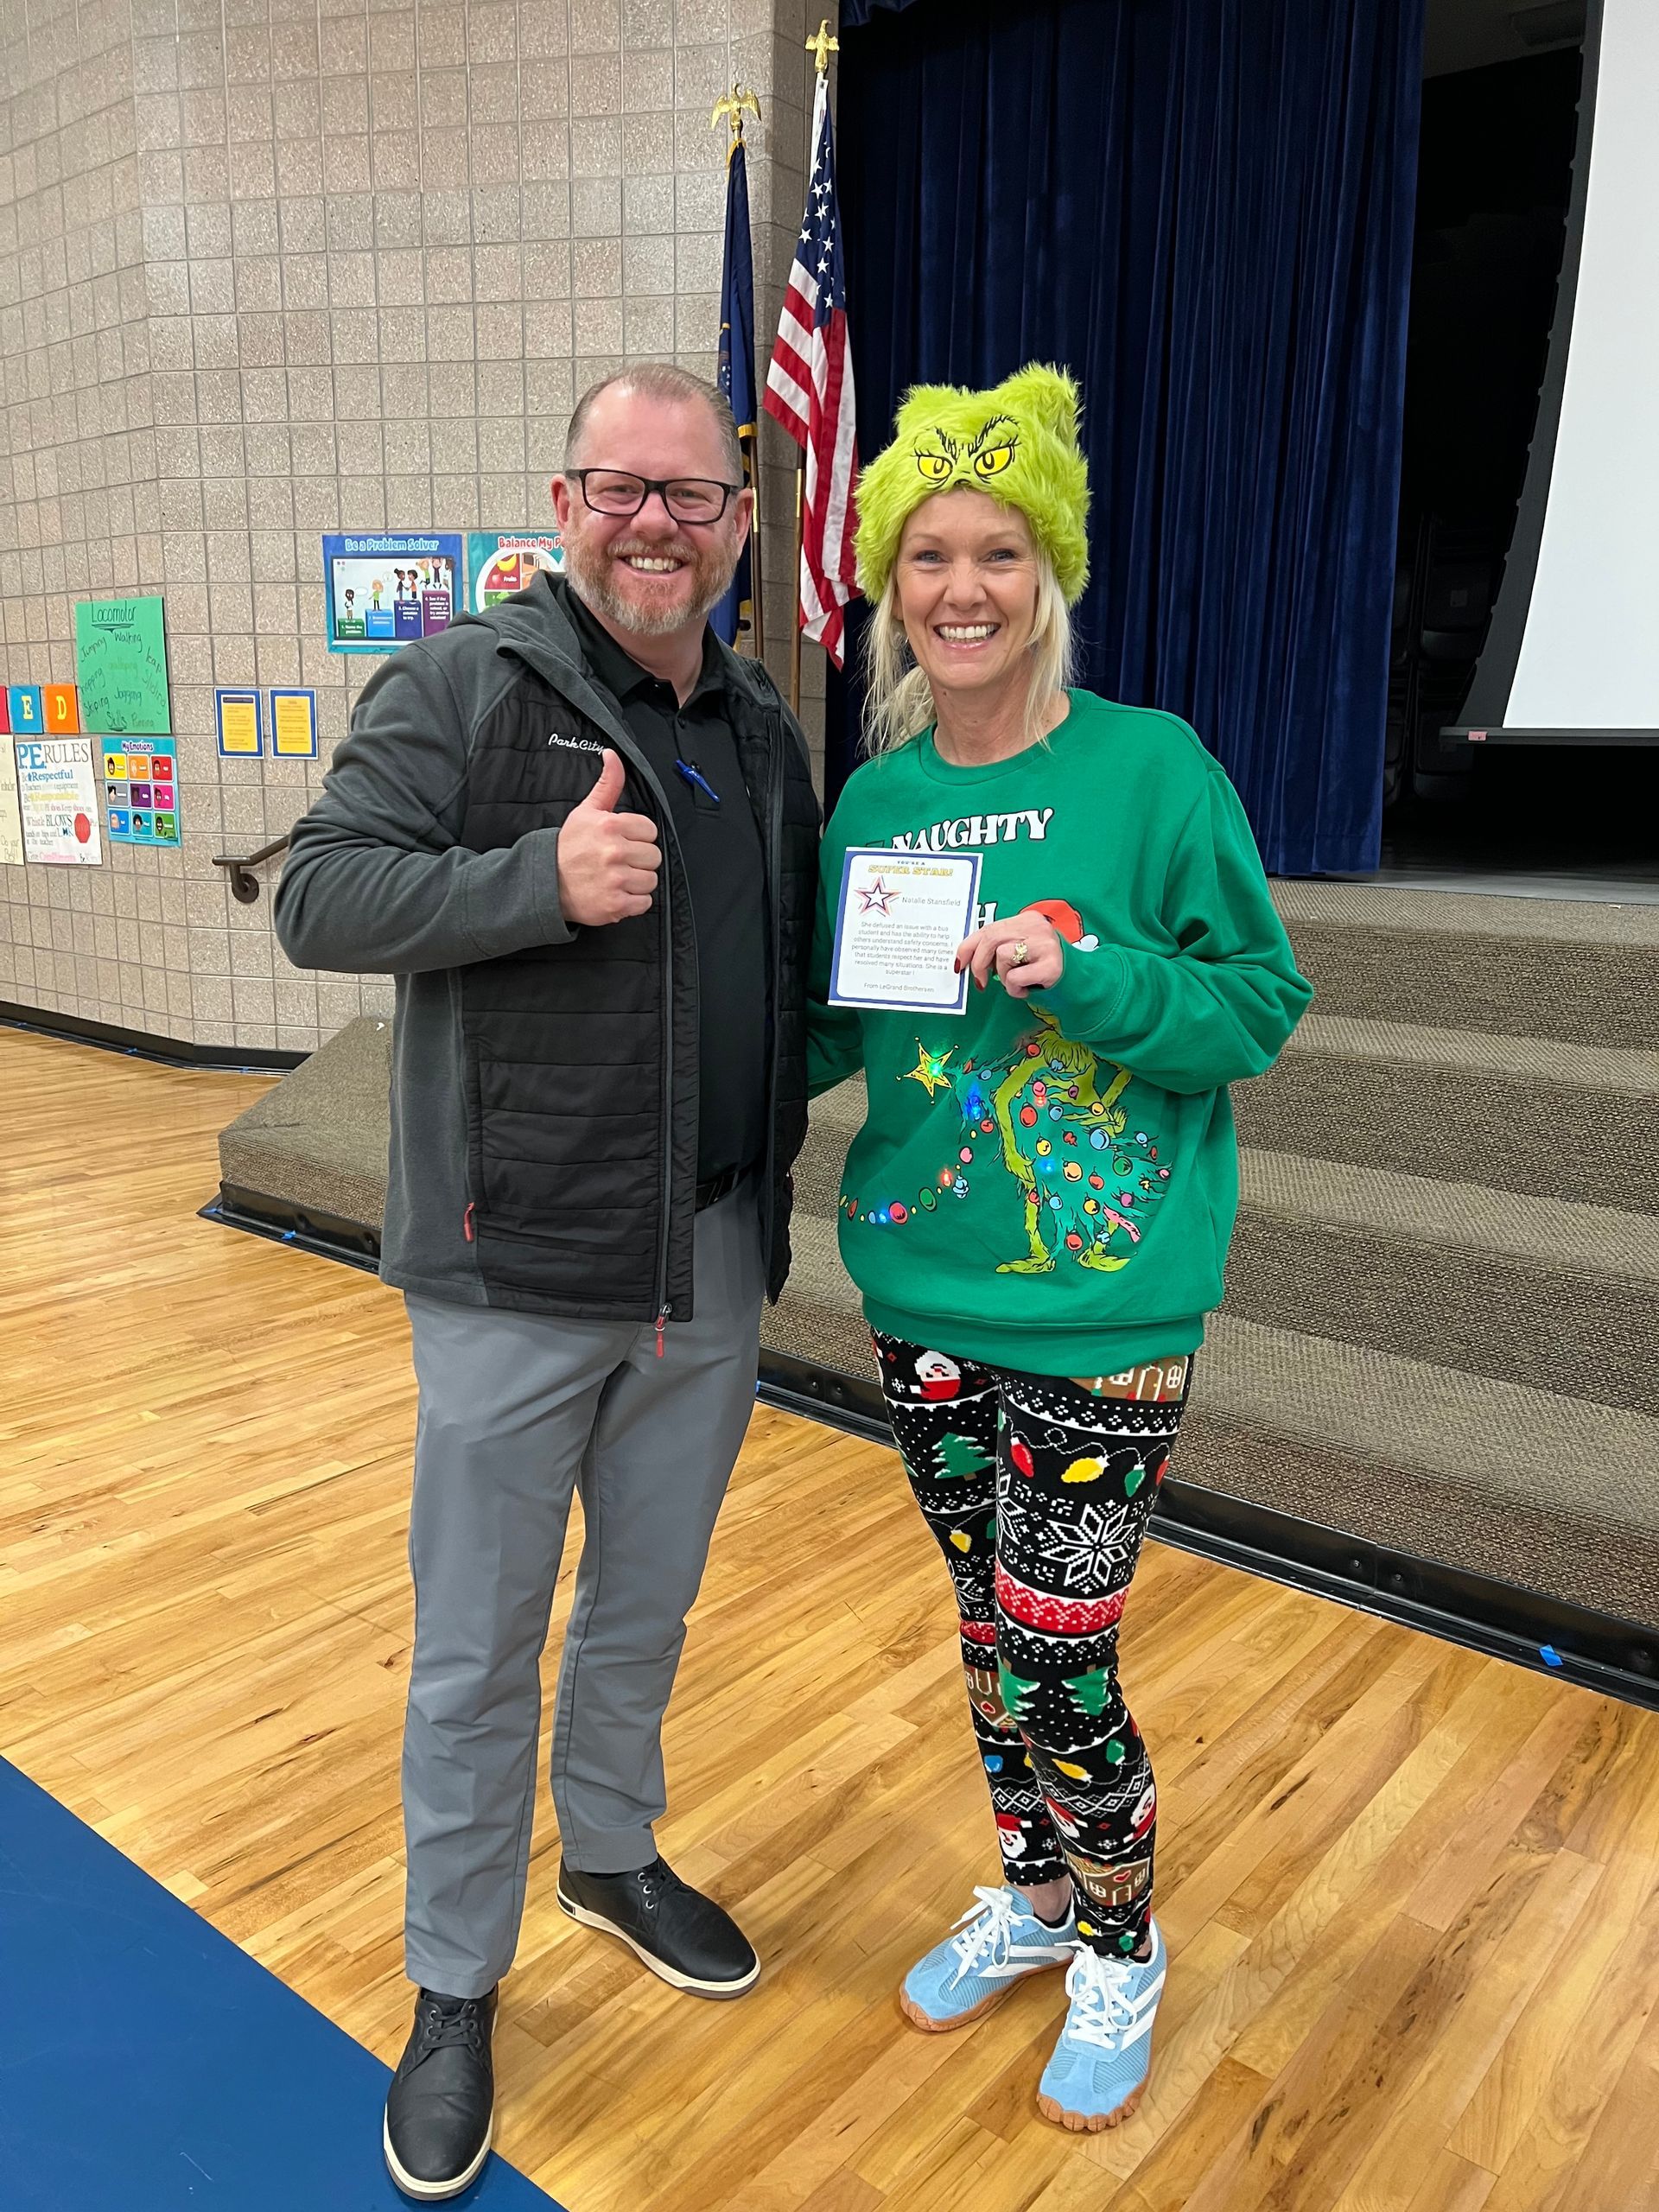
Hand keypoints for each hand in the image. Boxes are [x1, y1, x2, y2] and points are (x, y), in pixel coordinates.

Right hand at [555, 749, 661, 925]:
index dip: (638, 837)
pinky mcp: (616, 904)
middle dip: (639, 859)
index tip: (623, 841)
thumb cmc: (569, 847)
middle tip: (619, 861)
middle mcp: (614, 852)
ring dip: (637, 881)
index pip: (650, 830)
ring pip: (651, 880)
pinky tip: (617, 892)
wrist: (546, 882)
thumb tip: (612, 755)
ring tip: (617, 877)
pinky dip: (634, 901)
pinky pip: (644, 902)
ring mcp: (616, 880)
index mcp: (610, 826)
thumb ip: (607, 784)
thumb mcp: (586, 811)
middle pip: (654, 856)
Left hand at [956, 910, 1064, 997]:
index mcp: (1027, 919)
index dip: (968, 946)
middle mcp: (1037, 927)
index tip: (959, 964)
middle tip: (980, 983)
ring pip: (1002, 957)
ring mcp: (1045, 945)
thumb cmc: (1040, 965)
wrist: (1075, 979)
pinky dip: (1014, 989)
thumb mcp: (1018, 949)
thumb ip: (996, 947)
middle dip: (979, 964)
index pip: (989, 928)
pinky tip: (1025, 989)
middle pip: (992, 939)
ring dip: (1002, 977)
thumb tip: (964, 958)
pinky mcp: (1051, 966)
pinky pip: (1014, 977)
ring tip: (1016, 982)